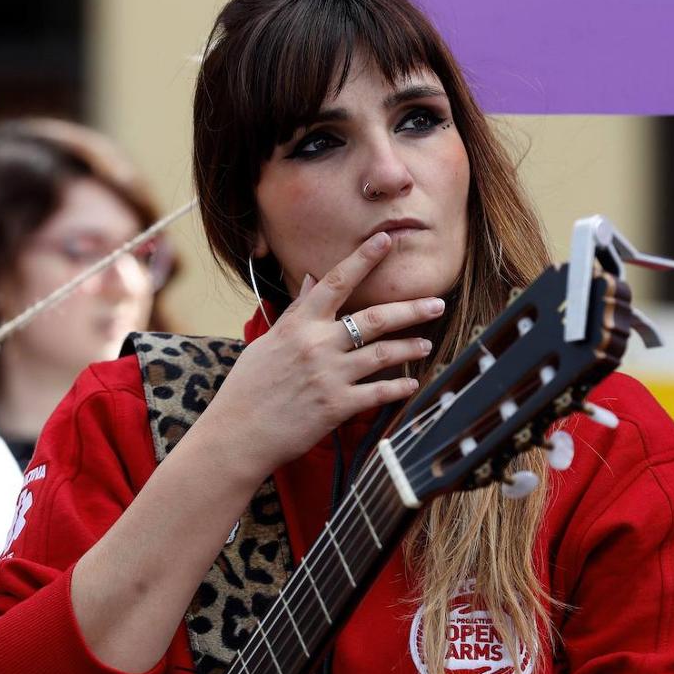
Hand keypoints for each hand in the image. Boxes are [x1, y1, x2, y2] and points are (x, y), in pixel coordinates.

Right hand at [200, 232, 444, 480]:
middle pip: (374, 318)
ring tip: (426, 344)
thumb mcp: (268, 341)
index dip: (363, 258)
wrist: (237, 434)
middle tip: (436, 302)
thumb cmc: (248, 387)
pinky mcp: (336, 406)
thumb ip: (296, 311)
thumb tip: (311, 279)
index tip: (386, 240)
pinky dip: (399, 387)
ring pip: (382, 354)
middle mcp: (317, 345)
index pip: (336, 282)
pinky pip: (378, 393)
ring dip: (410, 347)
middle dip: (411, 309)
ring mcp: (329, 376)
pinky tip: (412, 383)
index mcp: (299, 325)